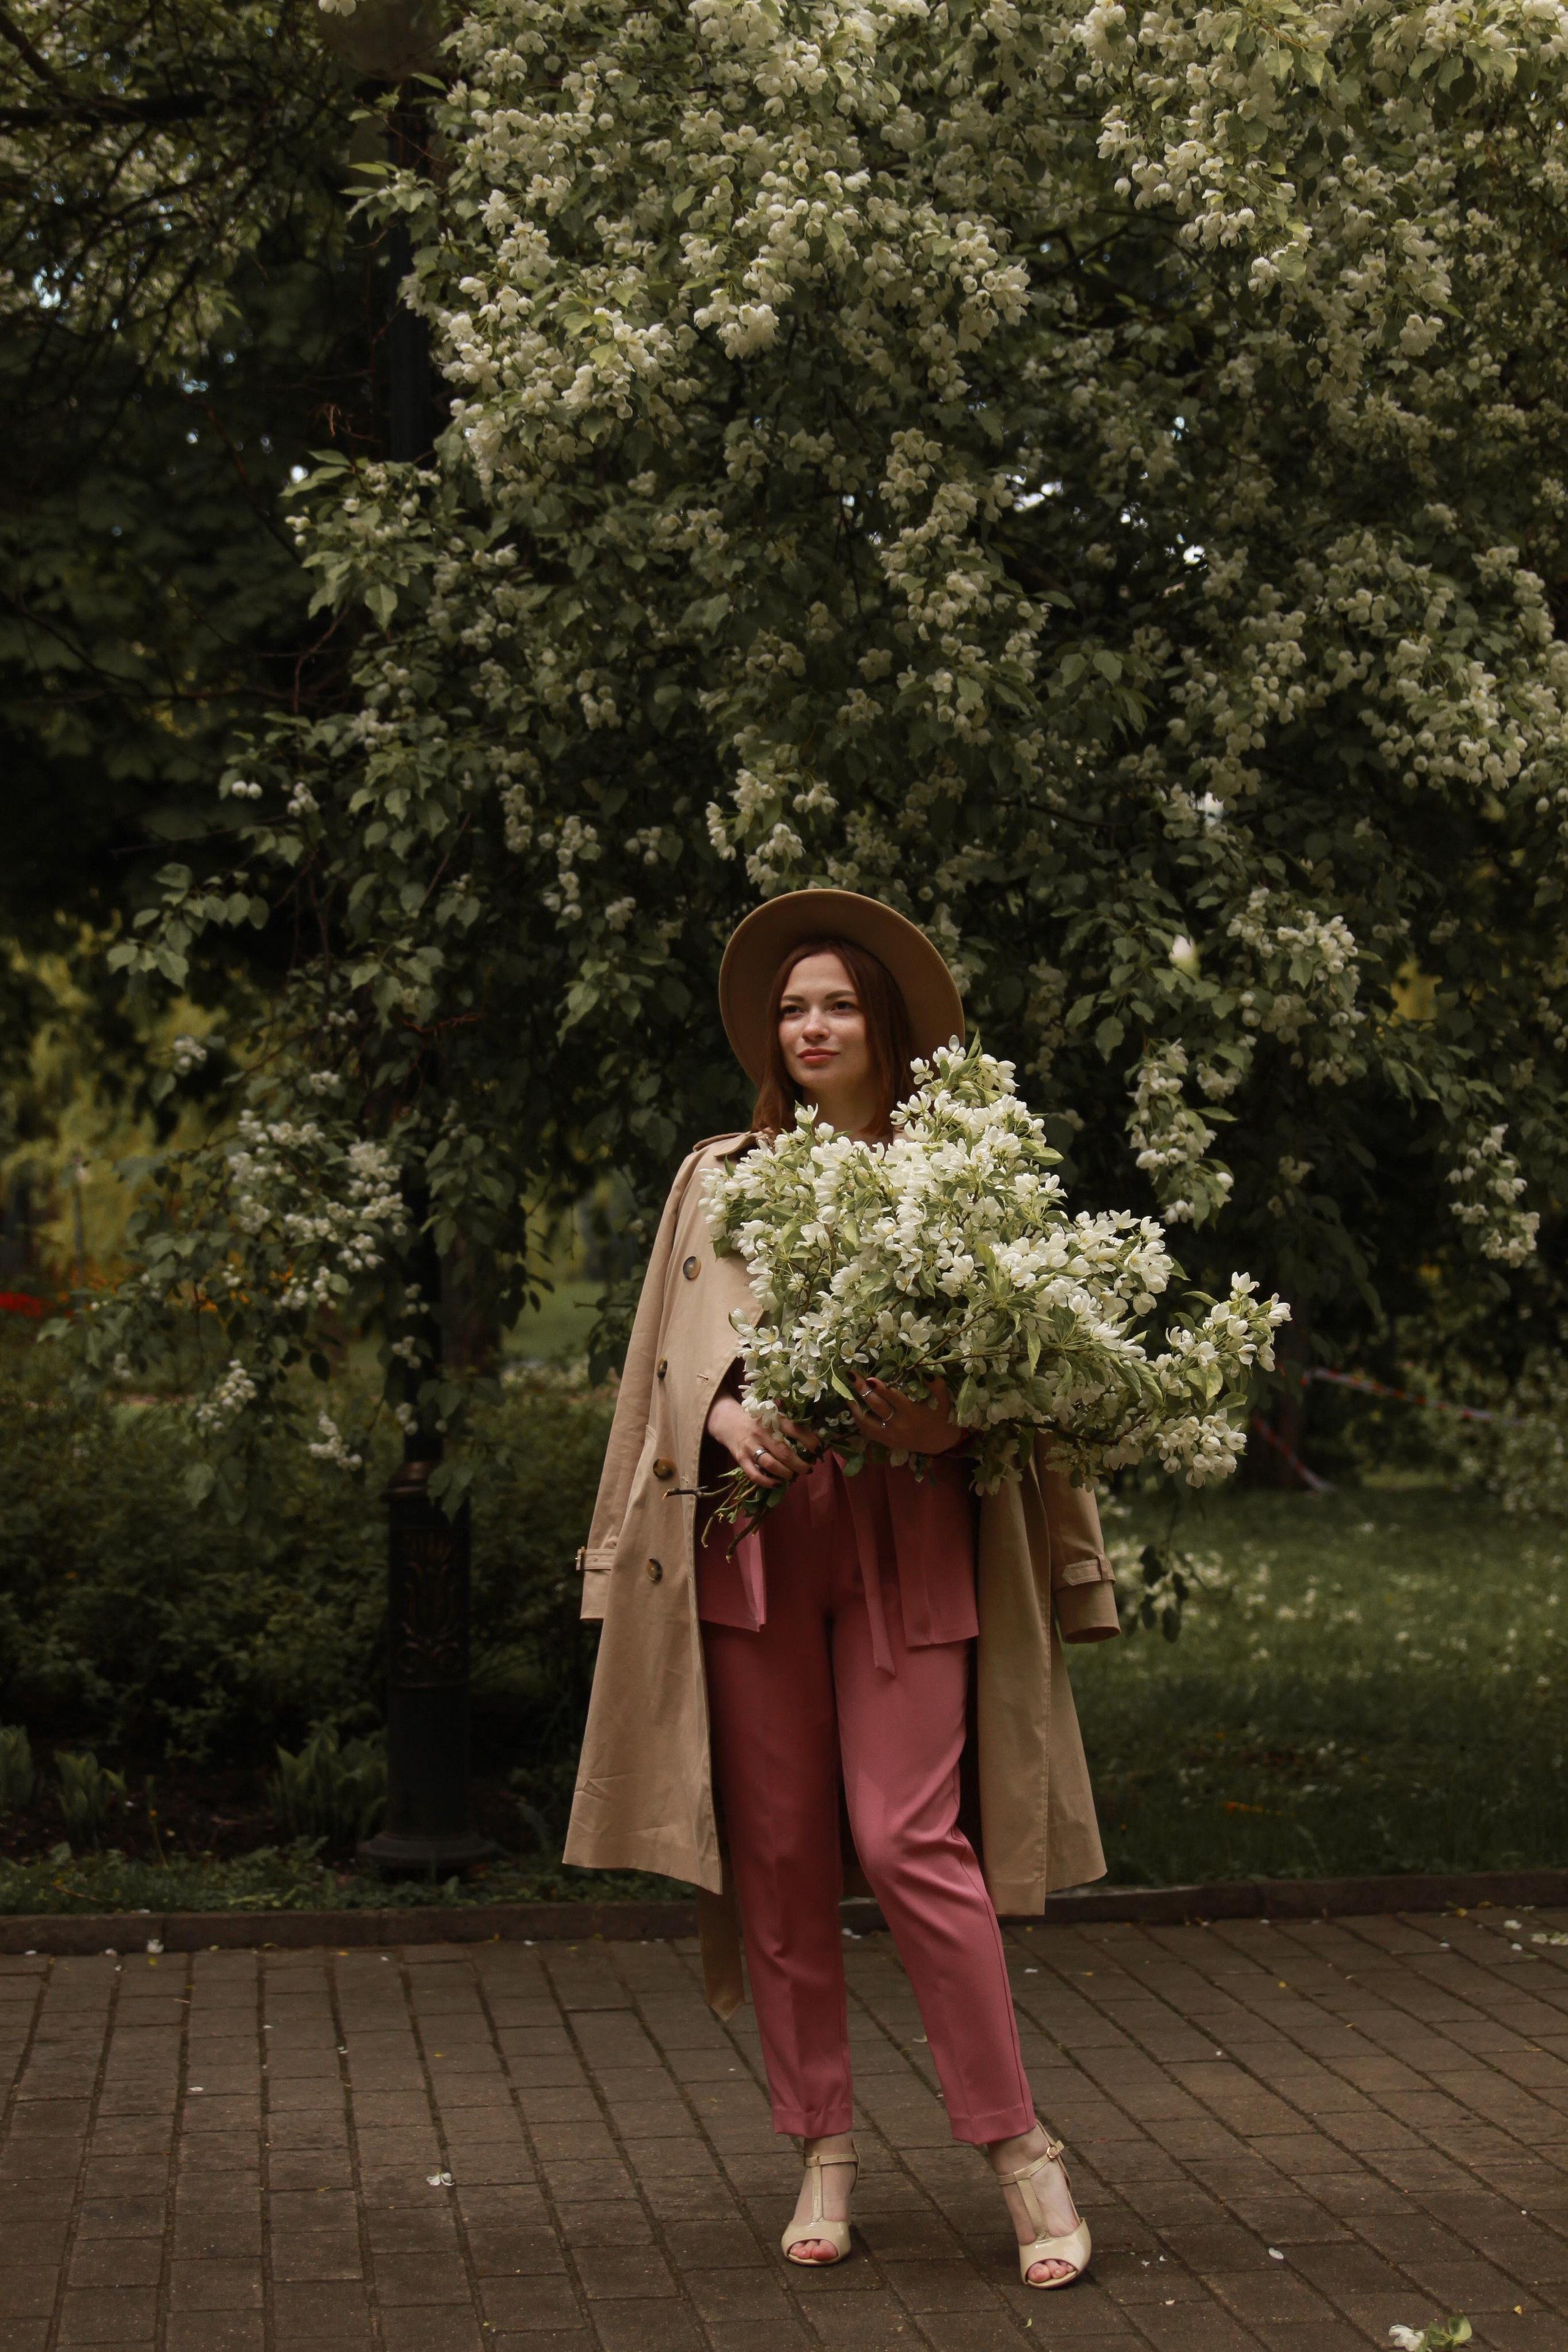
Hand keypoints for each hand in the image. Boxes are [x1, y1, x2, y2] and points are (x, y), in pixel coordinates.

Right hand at [706, 1392, 818, 1488]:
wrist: (728, 1421)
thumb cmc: (758, 1421)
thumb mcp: (772, 1417)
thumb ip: (788, 1427)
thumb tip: (813, 1442)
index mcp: (773, 1420)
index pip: (795, 1430)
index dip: (810, 1441)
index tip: (819, 1450)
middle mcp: (762, 1432)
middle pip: (784, 1452)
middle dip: (799, 1464)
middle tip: (808, 1469)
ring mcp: (750, 1446)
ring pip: (770, 1464)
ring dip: (785, 1473)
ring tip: (793, 1475)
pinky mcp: (740, 1458)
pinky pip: (754, 1475)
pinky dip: (767, 1482)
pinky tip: (777, 1484)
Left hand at [848, 1373, 963, 1455]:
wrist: (937, 1442)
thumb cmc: (939, 1417)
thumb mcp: (943, 1401)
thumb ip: (938, 1387)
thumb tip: (927, 1373)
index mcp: (911, 1412)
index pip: (893, 1398)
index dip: (881, 1388)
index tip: (869, 1378)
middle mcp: (898, 1424)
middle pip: (876, 1405)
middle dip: (862, 1390)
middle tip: (851, 1376)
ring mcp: (890, 1434)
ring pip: (866, 1421)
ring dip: (854, 1407)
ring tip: (845, 1394)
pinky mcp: (885, 1441)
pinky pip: (867, 1431)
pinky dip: (858, 1420)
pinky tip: (853, 1409)